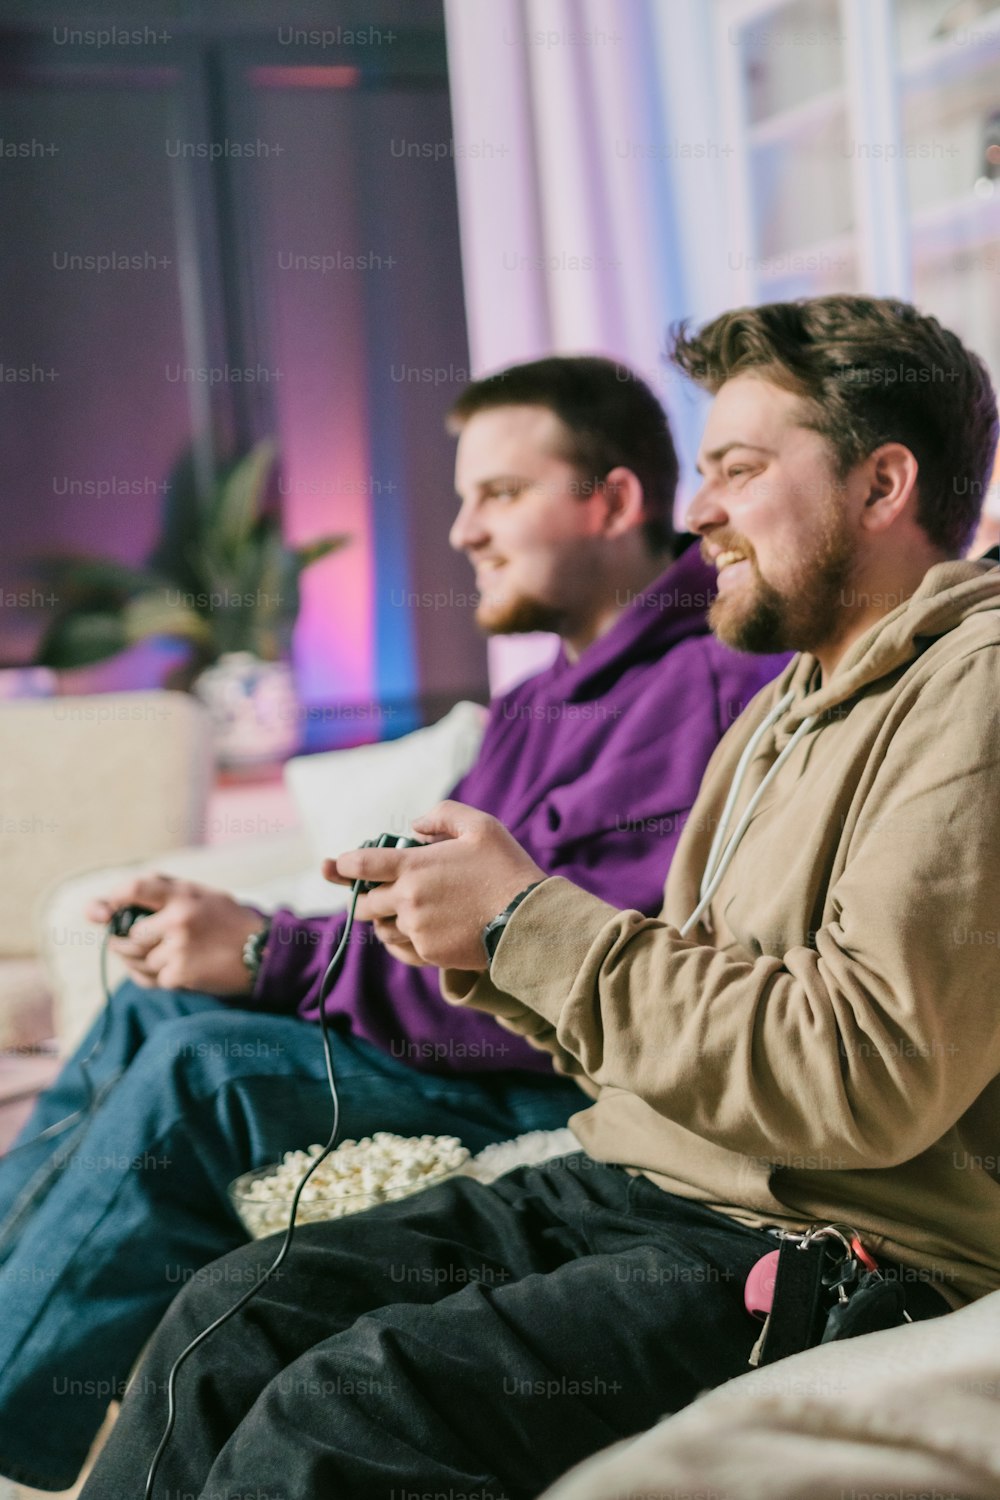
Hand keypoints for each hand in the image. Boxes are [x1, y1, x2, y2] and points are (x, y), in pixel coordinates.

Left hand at [87, 875, 264, 994]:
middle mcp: (179, 921)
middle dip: (124, 940)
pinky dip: (153, 977)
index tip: (104, 911)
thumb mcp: (201, 894)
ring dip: (140, 961)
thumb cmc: (226, 921)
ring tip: (161, 955)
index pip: (134, 889)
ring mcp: (178, 950)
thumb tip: (96, 909)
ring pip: (136, 959)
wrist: (263, 953)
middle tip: (134, 940)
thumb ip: (158, 892)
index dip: (112, 901)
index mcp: (184, 895)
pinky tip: (170, 970)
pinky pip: (149, 979)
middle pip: (127, 934)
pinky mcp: (180, 976)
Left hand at [326, 802, 545, 970]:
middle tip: (369, 892)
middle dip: (362, 897)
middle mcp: (407, 901)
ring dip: (385, 919)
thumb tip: (414, 826)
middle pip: (364, 903)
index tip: (333, 866)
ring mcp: (417, 930)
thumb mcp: (480, 825)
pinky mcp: (429, 954)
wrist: (527, 920)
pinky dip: (401, 941)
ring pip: (383, 928)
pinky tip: (413, 933)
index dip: (342, 865)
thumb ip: (442, 815)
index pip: (361, 865)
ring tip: (403, 910)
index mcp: (413, 867)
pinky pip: (401, 950)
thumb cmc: (505, 868)